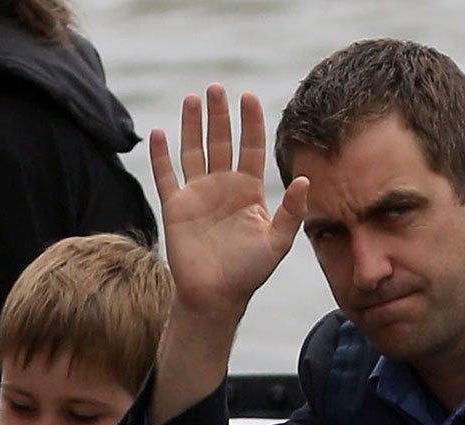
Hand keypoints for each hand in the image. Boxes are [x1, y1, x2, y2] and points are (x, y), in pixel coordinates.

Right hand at [149, 86, 307, 326]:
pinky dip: (161, 155)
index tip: (249, 97)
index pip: (251, 147)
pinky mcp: (175, 207)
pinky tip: (159, 133)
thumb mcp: (277, 243)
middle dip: (219, 115)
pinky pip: (166, 176)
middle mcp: (223, 186)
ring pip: (194, 151)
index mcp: (249, 190)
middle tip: (216, 88)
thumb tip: (305, 180)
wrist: (215, 297)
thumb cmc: (249, 273)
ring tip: (192, 99)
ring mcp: (198, 194)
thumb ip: (291, 212)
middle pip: (221, 141)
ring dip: (192, 125)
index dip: (251, 123)